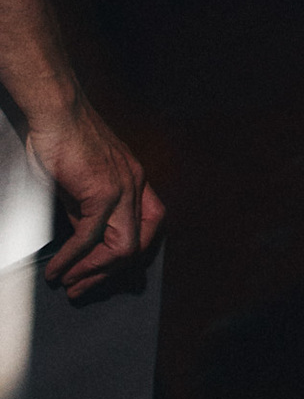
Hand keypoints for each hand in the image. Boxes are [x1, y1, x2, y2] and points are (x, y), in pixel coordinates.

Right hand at [28, 96, 163, 296]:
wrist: (57, 110)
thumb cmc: (64, 140)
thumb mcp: (81, 183)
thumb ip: (87, 210)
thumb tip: (84, 242)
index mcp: (136, 180)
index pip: (151, 226)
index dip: (133, 254)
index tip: (108, 272)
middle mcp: (136, 185)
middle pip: (139, 244)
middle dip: (110, 274)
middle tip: (83, 288)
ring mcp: (123, 188)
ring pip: (122, 247)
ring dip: (93, 272)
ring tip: (70, 284)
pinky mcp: (102, 190)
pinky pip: (90, 237)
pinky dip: (72, 259)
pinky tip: (58, 269)